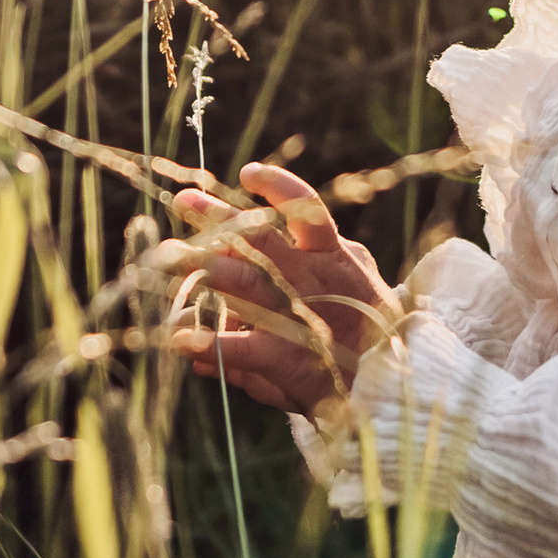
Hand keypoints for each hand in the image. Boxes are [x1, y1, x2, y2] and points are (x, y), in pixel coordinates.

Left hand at [159, 162, 404, 413]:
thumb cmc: (362, 329)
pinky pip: (240, 347)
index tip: (248, 172)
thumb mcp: (342, 289)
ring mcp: (298, 317)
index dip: (278, 187)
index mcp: (330, 257)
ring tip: (170, 256)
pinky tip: (178, 339)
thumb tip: (267, 247)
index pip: (306, 209)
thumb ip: (303, 270)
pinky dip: (209, 342)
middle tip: (185, 200)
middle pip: (260, 239)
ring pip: (244, 283)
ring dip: (206, 268)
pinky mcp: (286, 358)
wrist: (387, 385)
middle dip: (219, 218)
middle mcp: (312, 280)